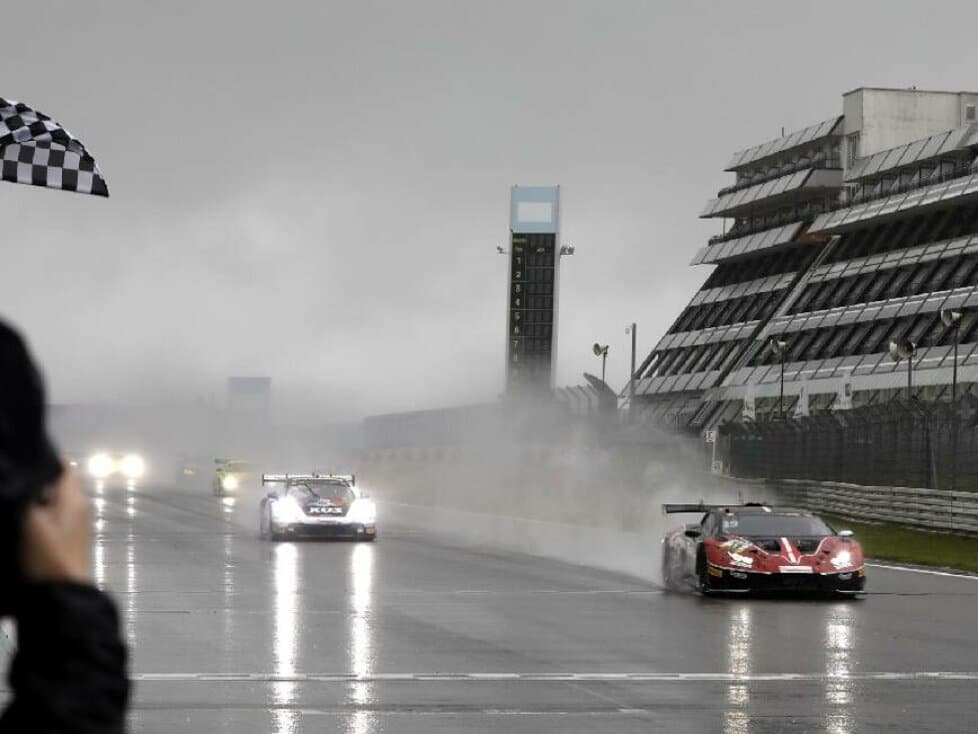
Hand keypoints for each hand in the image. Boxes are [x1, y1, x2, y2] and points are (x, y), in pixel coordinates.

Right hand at [21, 466, 91, 582]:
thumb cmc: (47, 553)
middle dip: (39, 482)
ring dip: (39, 500)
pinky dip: (43, 515)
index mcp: (75, 497)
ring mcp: (79, 523)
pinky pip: (56, 517)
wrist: (61, 592)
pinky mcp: (72, 538)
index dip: (45, 461)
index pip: (65, 466)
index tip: (25, 463)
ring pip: (56, 501)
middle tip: (17, 486)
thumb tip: (29, 478)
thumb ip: (31, 494)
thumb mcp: (31, 519)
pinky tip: (26, 524)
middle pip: (60, 483)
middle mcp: (81, 505)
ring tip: (17, 503)